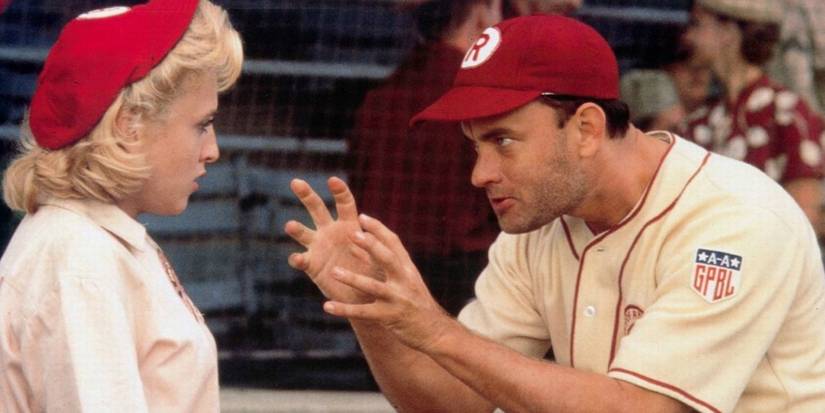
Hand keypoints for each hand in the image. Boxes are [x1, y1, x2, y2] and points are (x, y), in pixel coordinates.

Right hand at [284, 177, 373, 303]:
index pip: (344, 203)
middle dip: (306, 195)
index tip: (332, 180)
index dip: (339, 191)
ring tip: (290, 225)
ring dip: (296, 229)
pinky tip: (297, 259)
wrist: (364, 296)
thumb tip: (368, 226)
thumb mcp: (379, 255)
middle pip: (316, 208)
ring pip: (302, 232)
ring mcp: (318, 247)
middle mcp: (330, 231)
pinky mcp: (311, 265)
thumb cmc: (375, 273)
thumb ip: (374, 241)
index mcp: (349, 225)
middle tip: (295, 182)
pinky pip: (301, 260)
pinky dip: (297, 259)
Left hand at [323, 213, 456, 351]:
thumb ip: (389, 265)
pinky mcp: (389, 317)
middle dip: (371, 245)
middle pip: (387, 258)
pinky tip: (327, 306)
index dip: (378, 229)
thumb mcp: (408, 281)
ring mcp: (397, 299)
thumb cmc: (417, 304)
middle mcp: (404, 280)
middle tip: (352, 233)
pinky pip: (364, 312)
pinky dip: (345, 309)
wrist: (435, 332)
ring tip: (333, 271)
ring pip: (373, 286)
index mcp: (408, 269)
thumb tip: (364, 248)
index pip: (394, 243)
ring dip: (352, 278)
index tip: (362, 216)